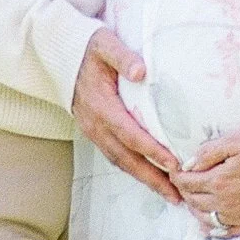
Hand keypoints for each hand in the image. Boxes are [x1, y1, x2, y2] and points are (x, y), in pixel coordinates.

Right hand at [71, 27, 180, 200]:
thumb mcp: (105, 43)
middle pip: (126, 158)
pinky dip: (134, 170)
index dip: (152, 151)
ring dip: (145, 180)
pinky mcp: (94, 133)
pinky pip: (115, 156)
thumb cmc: (89, 48)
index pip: (130, 134)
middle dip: (152, 179)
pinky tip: (150, 177)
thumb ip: (123, 56)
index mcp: (101, 106)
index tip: (174, 164)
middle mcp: (95, 124)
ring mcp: (93, 131)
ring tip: (170, 194)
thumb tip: (141, 72)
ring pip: (121, 161)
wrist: (61, 55)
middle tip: (177, 195)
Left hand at [179, 125, 239, 237]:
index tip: (174, 169)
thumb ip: (208, 152)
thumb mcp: (238, 138)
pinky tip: (210, 223)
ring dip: (195, 210)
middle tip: (182, 183)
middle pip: (194, 202)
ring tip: (193, 200)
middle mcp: (227, 203)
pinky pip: (227, 231)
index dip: (177, 175)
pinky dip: (213, 228)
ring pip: (207, 219)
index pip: (187, 182)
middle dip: (184, 191)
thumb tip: (188, 165)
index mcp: (219, 181)